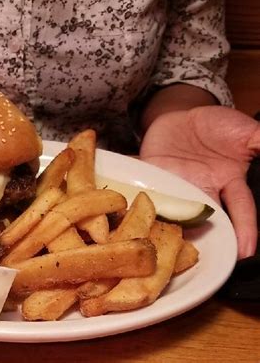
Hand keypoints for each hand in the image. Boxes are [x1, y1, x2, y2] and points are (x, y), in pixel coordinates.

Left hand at [140, 105, 258, 258]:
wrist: (180, 116)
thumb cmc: (215, 126)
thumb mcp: (242, 131)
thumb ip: (256, 141)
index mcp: (229, 183)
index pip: (241, 209)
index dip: (245, 230)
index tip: (246, 253)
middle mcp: (203, 191)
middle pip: (207, 221)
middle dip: (207, 239)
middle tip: (204, 260)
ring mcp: (176, 187)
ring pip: (175, 212)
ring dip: (170, 224)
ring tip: (164, 246)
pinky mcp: (153, 180)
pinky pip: (145, 190)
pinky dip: (137, 198)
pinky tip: (130, 209)